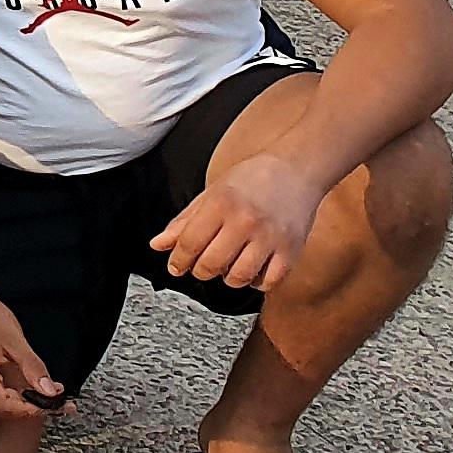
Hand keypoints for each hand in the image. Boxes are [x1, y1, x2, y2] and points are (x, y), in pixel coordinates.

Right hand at [0, 286, 66, 418]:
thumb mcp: (14, 340)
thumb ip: (32, 367)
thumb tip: (50, 392)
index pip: (6, 407)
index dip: (31, 410)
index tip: (54, 404)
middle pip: (5, 408)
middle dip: (35, 407)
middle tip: (62, 403)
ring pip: (4, 401)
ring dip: (30, 399)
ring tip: (55, 393)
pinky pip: (1, 391)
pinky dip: (20, 391)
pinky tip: (36, 385)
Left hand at [152, 153, 323, 293]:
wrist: (295, 170)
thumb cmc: (250, 180)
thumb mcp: (211, 194)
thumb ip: (184, 222)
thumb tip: (157, 245)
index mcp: (221, 204)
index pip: (190, 243)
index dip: (179, 260)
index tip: (176, 268)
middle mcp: (245, 221)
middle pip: (212, 263)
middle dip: (201, 271)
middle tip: (202, 266)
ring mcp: (271, 237)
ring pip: (239, 277)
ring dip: (228, 278)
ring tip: (227, 267)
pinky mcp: (292, 250)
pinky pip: (269, 281)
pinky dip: (256, 282)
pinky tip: (252, 270)